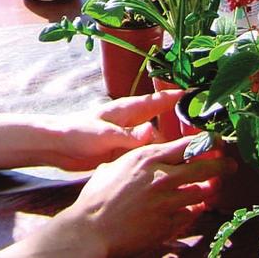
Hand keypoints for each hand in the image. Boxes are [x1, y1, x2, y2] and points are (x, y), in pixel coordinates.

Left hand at [44, 89, 184, 170]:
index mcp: (126, 110)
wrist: (57, 148)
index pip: (155, 101)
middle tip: (201, 128)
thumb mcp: (105, 134)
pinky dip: (155, 155)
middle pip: (159, 119)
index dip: (174, 97)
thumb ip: (129, 135)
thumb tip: (154, 131)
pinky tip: (166, 164)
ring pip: (153, 137)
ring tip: (190, 149)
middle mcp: (129, 122)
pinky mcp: (121, 152)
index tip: (194, 93)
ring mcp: (126, 137)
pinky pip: (144, 152)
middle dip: (177, 121)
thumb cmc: (78, 133)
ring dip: (168, 141)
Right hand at [48, 136, 233, 255]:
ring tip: (214, 187)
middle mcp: (161, 178)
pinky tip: (196, 209)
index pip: (186, 145)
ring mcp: (167, 203)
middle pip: (202, 167)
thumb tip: (150, 154)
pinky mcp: (169, 225)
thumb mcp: (115, 165)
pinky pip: (191, 215)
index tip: (216, 142)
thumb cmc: (98, 196)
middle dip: (220, 165)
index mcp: (147, 158)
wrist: (93, 229)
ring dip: (210, 189)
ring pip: (201, 192)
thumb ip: (137, 159)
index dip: (205, 142)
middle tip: (230, 165)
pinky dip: (195, 211)